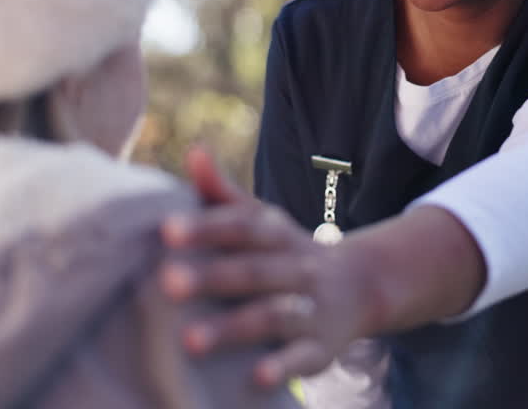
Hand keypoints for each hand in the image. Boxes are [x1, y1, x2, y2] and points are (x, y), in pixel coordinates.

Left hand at [159, 147, 370, 387]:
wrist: (360, 287)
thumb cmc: (285, 252)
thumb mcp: (262, 222)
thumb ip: (223, 193)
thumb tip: (194, 151)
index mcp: (277, 235)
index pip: (242, 226)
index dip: (207, 226)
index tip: (166, 230)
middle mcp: (297, 269)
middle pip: (254, 271)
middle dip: (212, 277)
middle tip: (168, 282)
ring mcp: (311, 309)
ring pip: (273, 316)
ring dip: (233, 328)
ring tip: (188, 341)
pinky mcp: (320, 349)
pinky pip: (303, 359)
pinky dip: (282, 367)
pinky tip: (255, 377)